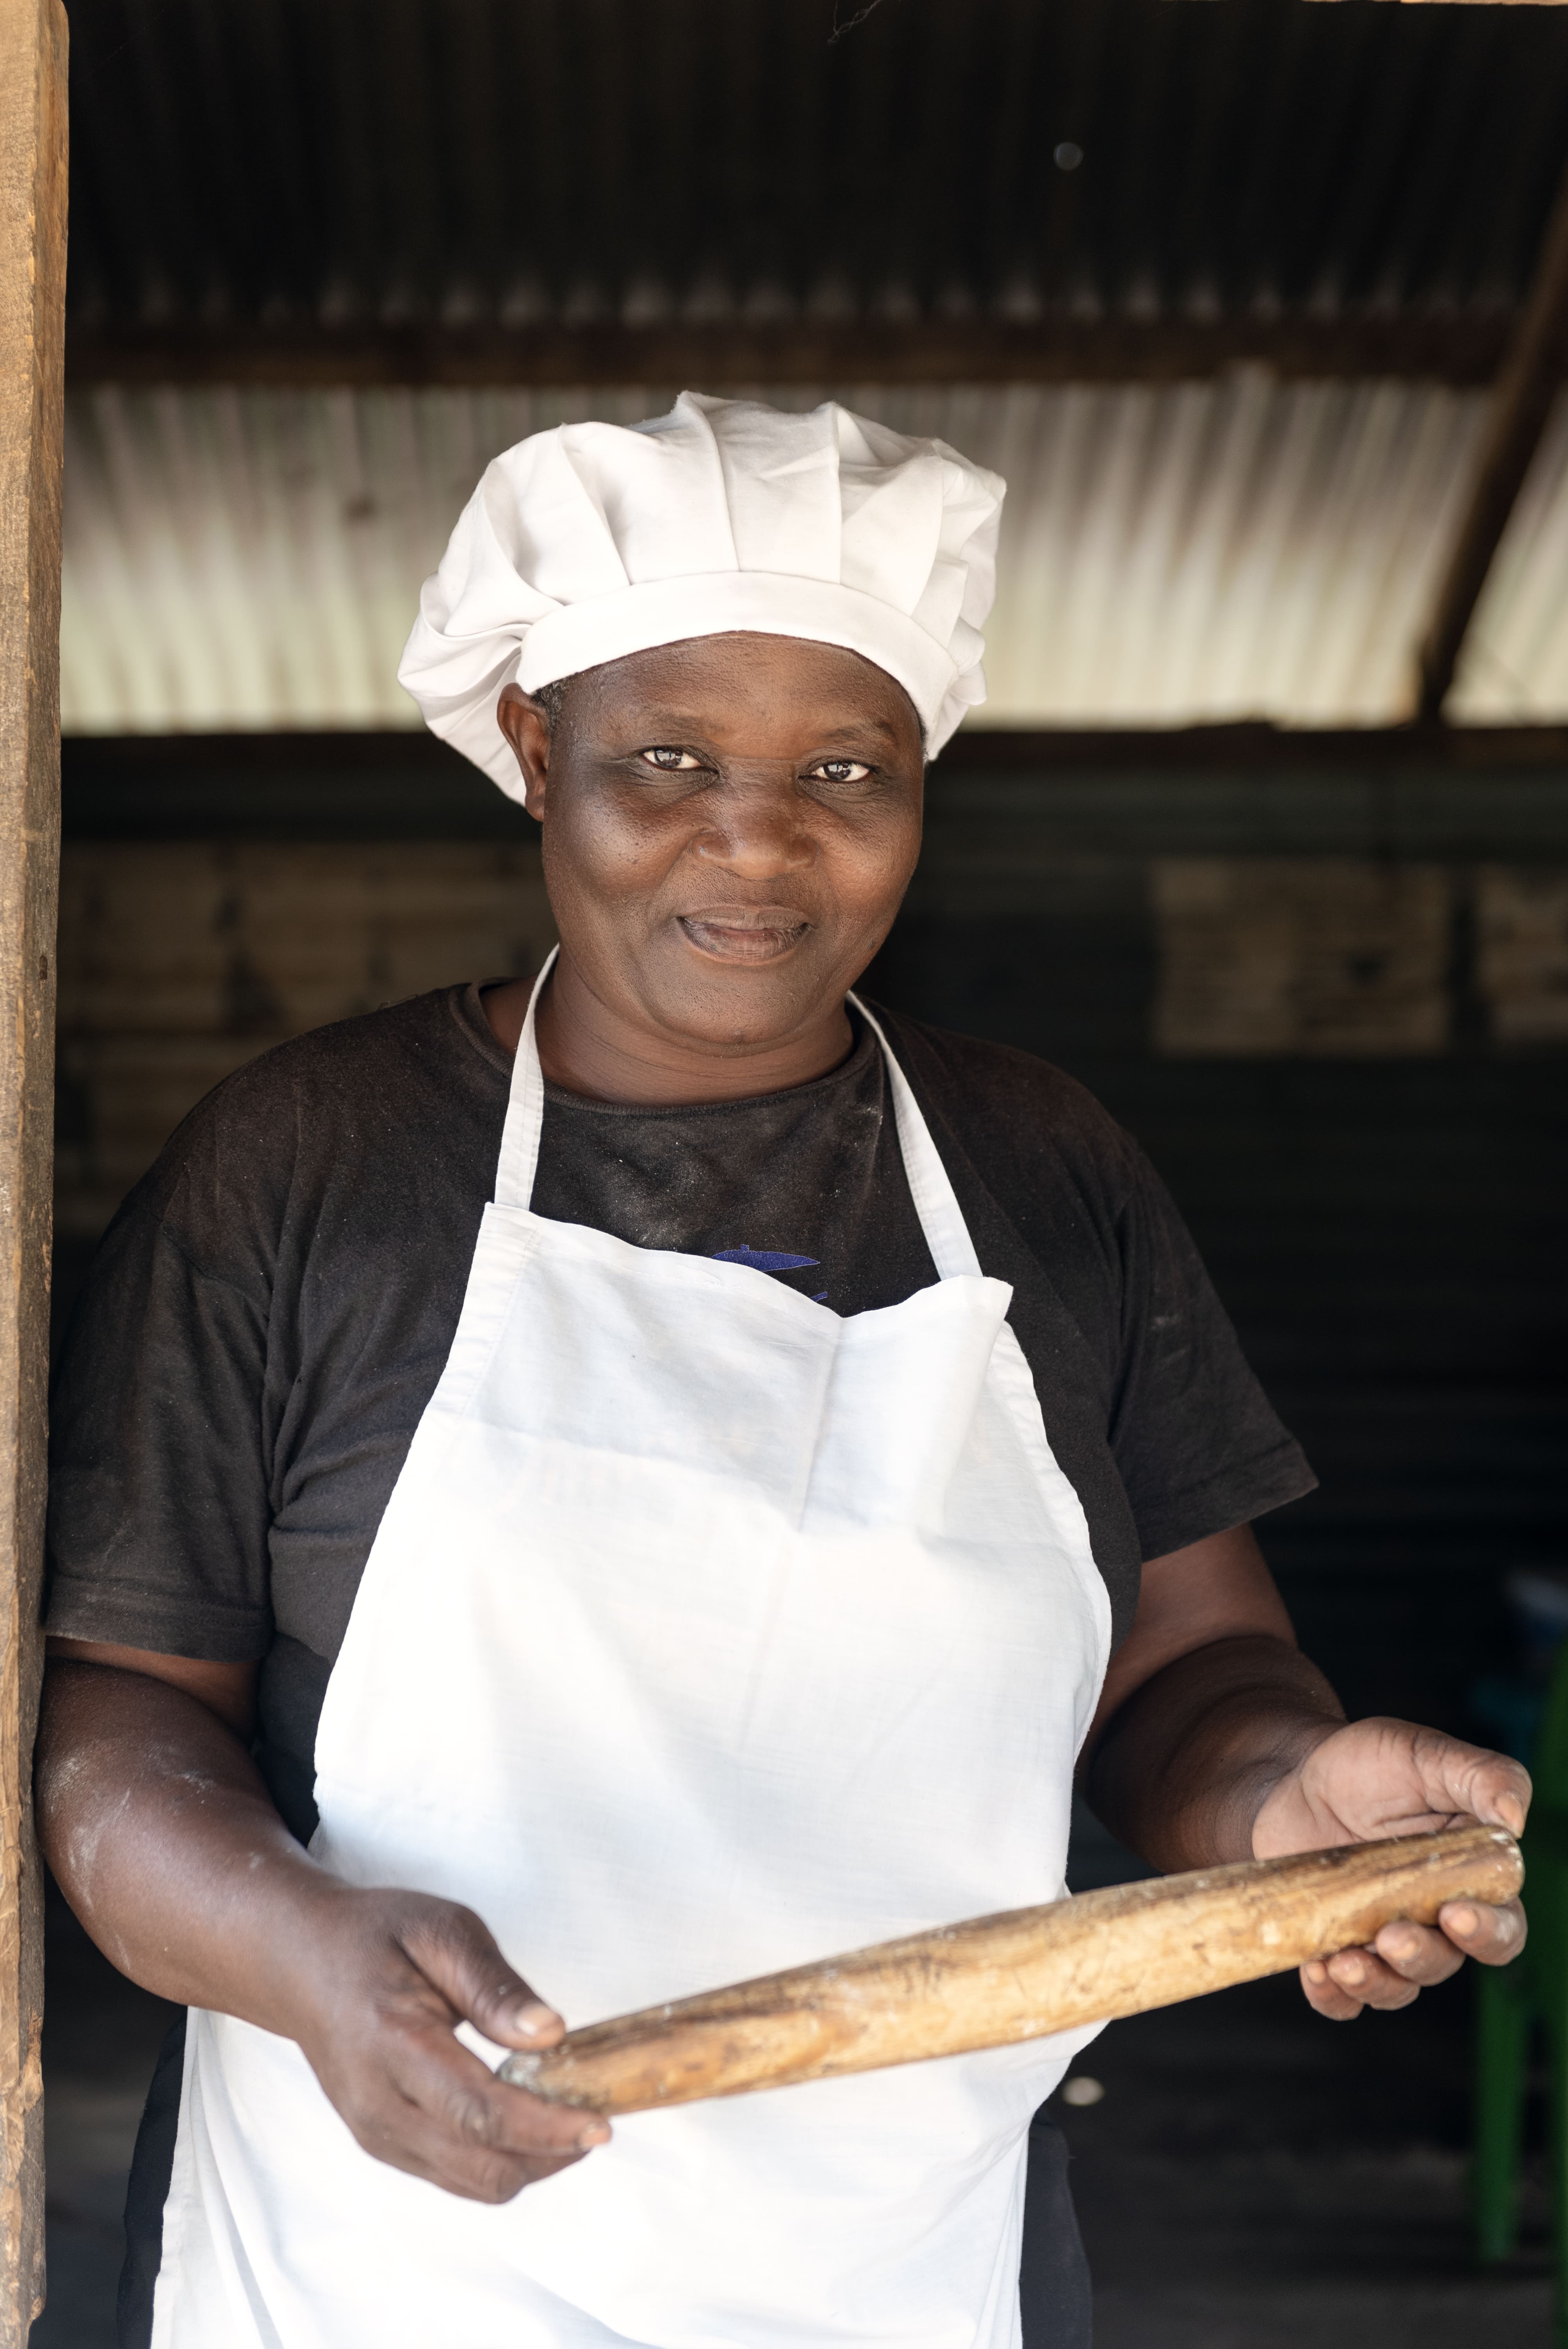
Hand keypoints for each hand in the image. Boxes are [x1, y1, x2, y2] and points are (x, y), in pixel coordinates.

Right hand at [281, 1885, 608, 2200]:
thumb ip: (495, 1986)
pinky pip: (453, 2175)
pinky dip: (498, 2160)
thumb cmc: (375, 1937)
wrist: (303, 1962)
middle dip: (551, 2154)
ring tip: (567, 2120)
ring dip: (530, 2164)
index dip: (547, 2128)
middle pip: (482, 2164)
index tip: (600, 2124)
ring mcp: (376, 2132)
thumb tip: (549, 2032)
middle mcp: (379, 2105)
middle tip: (596, 2118)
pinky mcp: (382, 2143)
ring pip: (472, 2182)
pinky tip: (524, 2122)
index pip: (481, 2112)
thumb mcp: (442, 1930)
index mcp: (394, 2045)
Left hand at [1251, 1716, 1530, 2020]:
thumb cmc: (1368, 1764)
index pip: (1501, 1925)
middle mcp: (1433, 1920)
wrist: (1291, 1776)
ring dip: (1375, 1983)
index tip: (1455, 1914)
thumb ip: (1481, 1776)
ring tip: (1343, 1961)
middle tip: (1392, 1937)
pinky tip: (1317, 1971)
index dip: (1487, 1931)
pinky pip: (1341, 1998)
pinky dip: (1333, 1996)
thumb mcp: (1424, 1754)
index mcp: (1471, 1879)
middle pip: (1446, 1962)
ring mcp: (1382, 1940)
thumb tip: (1516, 1817)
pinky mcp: (1334, 1950)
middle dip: (1422, 1957)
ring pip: (1396, 1987)